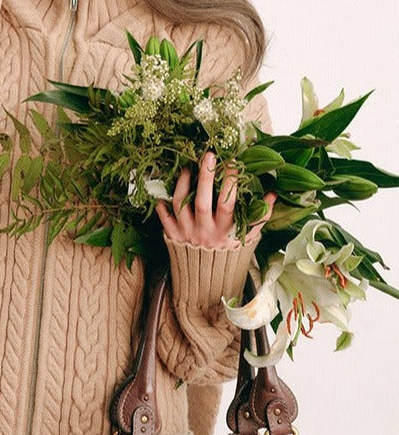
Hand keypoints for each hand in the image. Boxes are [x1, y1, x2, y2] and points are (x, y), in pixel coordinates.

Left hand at [155, 152, 275, 248]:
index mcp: (225, 230)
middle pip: (202, 201)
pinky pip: (164, 217)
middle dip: (205, 176)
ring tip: (188, 168)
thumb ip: (260, 217)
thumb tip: (272, 195)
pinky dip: (162, 204)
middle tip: (208, 155)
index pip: (228, 203)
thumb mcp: (248, 238)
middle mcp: (205, 231)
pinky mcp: (172, 236)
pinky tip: (164, 191)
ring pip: (181, 205)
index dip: (230, 182)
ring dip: (182, 184)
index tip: (232, 162)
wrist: (207, 280)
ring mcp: (186, 233)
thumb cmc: (230, 253)